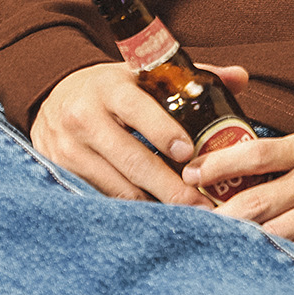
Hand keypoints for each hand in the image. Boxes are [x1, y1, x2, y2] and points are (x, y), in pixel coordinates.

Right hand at [31, 60, 249, 204]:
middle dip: (168, 186)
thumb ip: (191, 76)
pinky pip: (100, 198)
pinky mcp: (60, 173)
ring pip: (116, 186)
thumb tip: (241, 77)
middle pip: (131, 158)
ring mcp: (69, 148)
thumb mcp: (142, 73)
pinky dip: (129, 210)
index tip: (189, 154)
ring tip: (185, 219)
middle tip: (200, 206)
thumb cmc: (111, 89)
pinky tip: (153, 221)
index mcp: (110, 87)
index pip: (138, 109)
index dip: (164, 132)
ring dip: (151, 206)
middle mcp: (84, 117)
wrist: (53, 97)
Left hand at [182, 132, 293, 255]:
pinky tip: (263, 265)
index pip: (257, 151)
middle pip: (258, 199)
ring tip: (217, 251)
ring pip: (277, 231)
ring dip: (246, 243)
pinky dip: (282, 260)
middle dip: (220, 216)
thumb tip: (237, 168)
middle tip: (191, 225)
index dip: (219, 164)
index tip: (190, 174)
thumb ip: (288, 157)